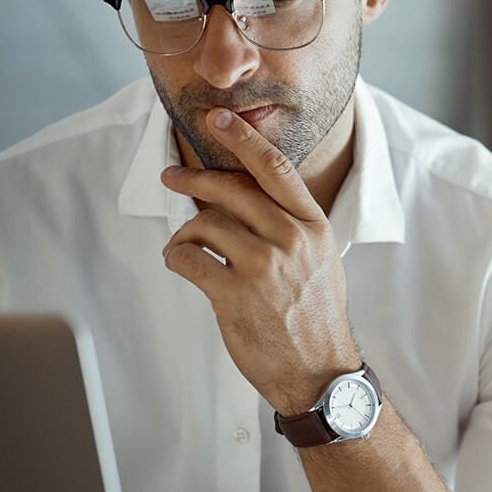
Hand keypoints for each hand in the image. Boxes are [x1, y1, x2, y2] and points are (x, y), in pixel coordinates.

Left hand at [159, 107, 356, 415]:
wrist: (319, 372)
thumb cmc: (315, 315)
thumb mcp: (320, 259)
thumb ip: (289, 224)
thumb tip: (241, 197)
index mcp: (312, 225)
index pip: (274, 168)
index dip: (243, 138)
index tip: (218, 120)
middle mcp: (289, 239)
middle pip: (230, 190)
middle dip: (193, 179)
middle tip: (172, 177)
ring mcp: (262, 266)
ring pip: (203, 225)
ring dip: (185, 234)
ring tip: (185, 248)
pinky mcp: (234, 295)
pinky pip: (187, 259)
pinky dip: (176, 258)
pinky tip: (181, 265)